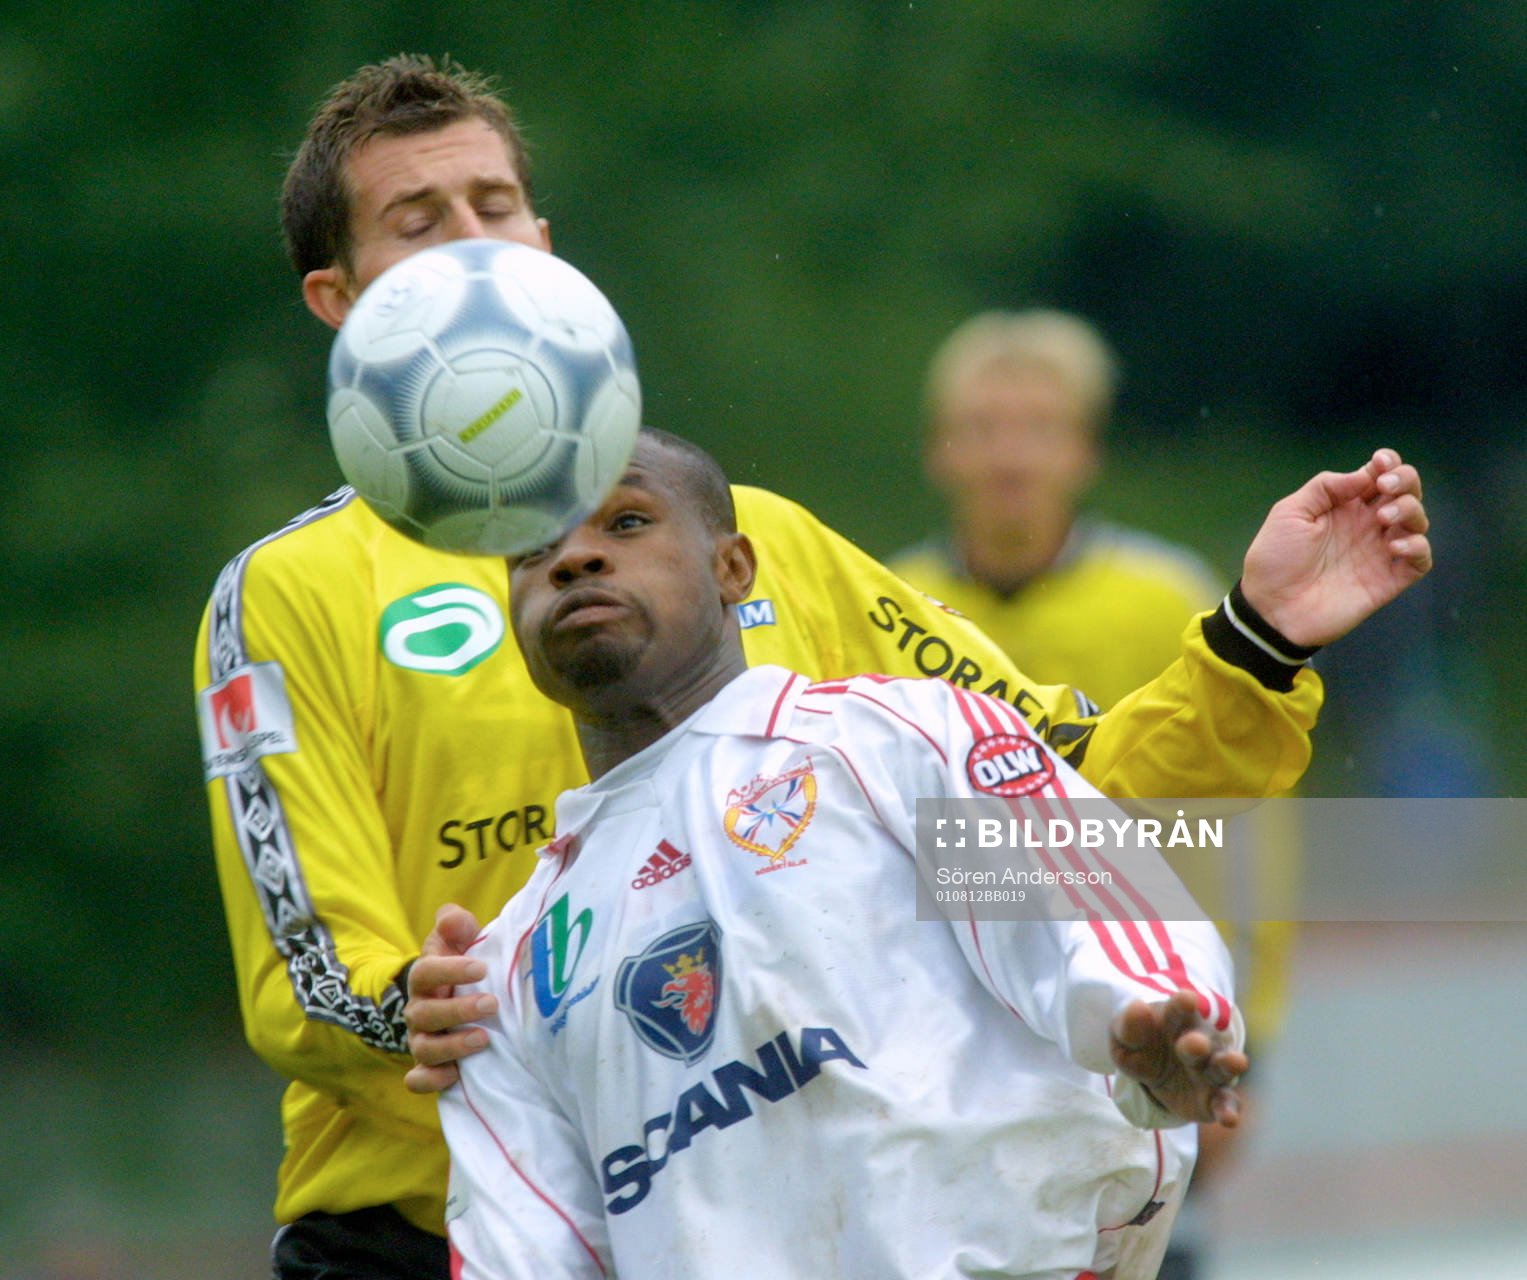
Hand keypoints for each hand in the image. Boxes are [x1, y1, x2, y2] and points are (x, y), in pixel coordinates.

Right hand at [403, 903, 493, 1094]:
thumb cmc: (465, 964)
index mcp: (426, 978)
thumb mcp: (461, 940)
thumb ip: (457, 925)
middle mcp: (419, 1010)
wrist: (458, 996)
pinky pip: (418, 1080)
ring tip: (484, 1039)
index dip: (451, 970)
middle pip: (426, 1013)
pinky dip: (432, 1080)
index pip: (427, 971)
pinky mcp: (429, 1066)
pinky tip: (456, 1076)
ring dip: (453, 1046)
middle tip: (492, 1004)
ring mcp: (422, 1040)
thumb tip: (452, 918)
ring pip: (424, 1048)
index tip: (482, 968)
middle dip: (458, 1010)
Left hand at [1109, 989, 1247, 1126]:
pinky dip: (1229, 1110)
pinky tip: (1229, 1119)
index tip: (1186, 998)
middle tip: (1195, 1042)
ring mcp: (1209, 1069)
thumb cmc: (1141, 1044)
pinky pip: (1226, 1102)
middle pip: (1201, 1039)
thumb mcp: (1124, 1035)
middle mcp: (1199, 1041)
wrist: (1154, 1072)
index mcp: (1176, 1020)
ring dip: (1228, 1065)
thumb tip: (1137, 1006)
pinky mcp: (1214, 1098)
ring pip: (1222, 1067)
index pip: (1179, 1009)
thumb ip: (1129, 1024)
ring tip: (1237, 1062)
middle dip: (1198, 1042)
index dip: (1182, 1004)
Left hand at [1241, 448, 1431, 647]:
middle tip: (1385, 487)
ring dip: (1410, 511)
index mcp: (1344, 506)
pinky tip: (1394, 547)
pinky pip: (1420, 560)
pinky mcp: (1388, 580)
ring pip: (1417, 521)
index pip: (1379, 476)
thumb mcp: (1290, 513)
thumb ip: (1325, 488)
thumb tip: (1364, 474)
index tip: (1381, 462)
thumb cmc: (1275, 559)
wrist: (1271, 608)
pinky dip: (1417, 547)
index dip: (1389, 464)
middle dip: (1405, 480)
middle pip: (1406, 493)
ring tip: (1384, 519)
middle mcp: (1366, 525)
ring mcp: (1379, 552)